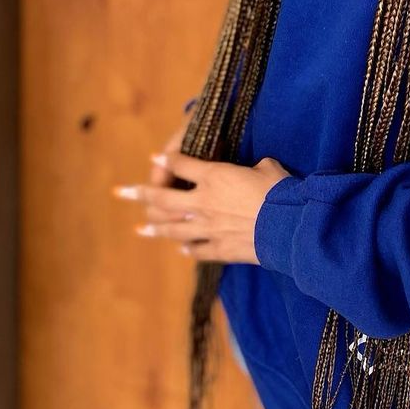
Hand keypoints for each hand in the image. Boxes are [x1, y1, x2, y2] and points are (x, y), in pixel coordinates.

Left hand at [111, 100, 291, 264]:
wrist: (288, 227)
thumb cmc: (280, 191)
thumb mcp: (268, 168)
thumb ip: (256, 167)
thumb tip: (258, 168)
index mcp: (215, 176)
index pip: (182, 164)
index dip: (167, 160)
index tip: (154, 159)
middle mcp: (203, 202)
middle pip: (163, 198)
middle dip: (140, 193)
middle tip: (121, 192)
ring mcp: (208, 228)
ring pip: (172, 228)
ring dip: (154, 228)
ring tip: (140, 228)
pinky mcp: (219, 249)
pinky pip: (196, 250)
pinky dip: (186, 248)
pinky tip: (180, 248)